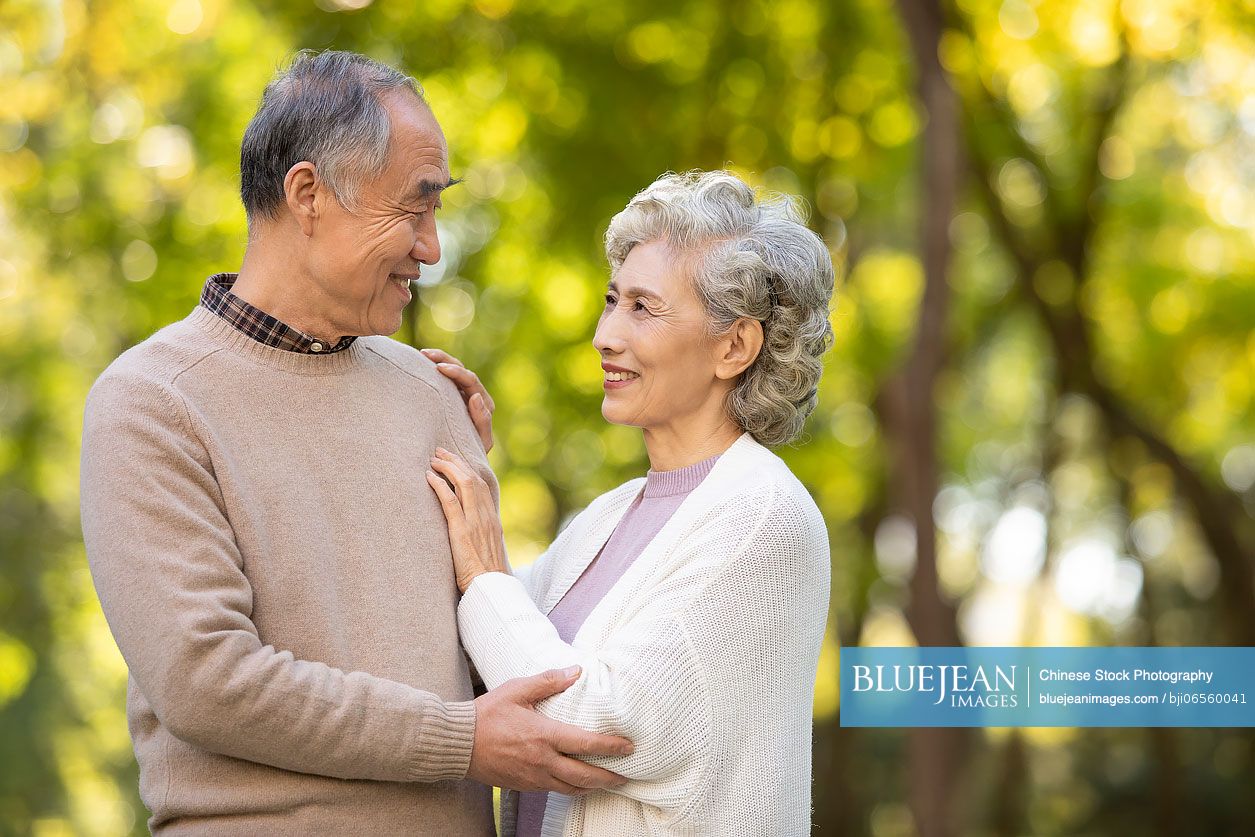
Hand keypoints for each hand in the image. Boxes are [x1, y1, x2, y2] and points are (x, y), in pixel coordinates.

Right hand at [420, 348, 494, 452]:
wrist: (463, 463)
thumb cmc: (472, 454)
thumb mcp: (480, 442)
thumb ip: (482, 422)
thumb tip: (475, 396)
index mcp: (484, 404)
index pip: (471, 382)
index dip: (456, 373)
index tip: (439, 369)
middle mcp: (475, 396)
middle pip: (462, 371)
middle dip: (445, 360)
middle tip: (426, 355)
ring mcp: (462, 395)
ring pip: (453, 370)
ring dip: (439, 359)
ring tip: (422, 354)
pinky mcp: (451, 397)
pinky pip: (444, 379)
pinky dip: (434, 369)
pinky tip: (419, 363)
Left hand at [427, 447, 506, 592]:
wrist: (491, 590)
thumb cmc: (487, 578)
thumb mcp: (486, 553)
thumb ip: (479, 539)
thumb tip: (468, 534)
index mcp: (492, 521)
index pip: (481, 486)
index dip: (468, 469)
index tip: (455, 461)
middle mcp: (486, 517)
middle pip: (473, 478)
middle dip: (456, 461)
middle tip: (441, 452)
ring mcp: (475, 523)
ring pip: (464, 484)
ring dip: (448, 468)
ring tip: (434, 459)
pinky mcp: (462, 532)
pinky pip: (451, 502)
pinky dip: (440, 486)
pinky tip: (429, 477)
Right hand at [468, 666, 634, 793]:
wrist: (459, 742)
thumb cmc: (487, 714)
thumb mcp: (517, 690)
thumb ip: (548, 681)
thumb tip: (576, 671)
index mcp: (543, 735)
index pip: (585, 743)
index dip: (610, 747)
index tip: (628, 747)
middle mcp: (542, 760)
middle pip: (584, 776)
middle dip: (608, 778)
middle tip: (625, 776)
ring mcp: (533, 776)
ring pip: (570, 788)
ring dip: (592, 787)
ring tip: (607, 783)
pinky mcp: (524, 785)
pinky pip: (554, 790)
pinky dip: (571, 789)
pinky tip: (577, 783)